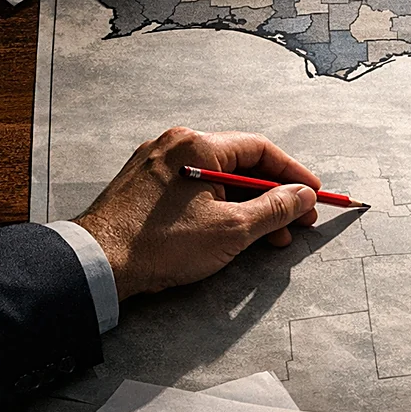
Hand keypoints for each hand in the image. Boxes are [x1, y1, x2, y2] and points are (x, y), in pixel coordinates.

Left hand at [74, 127, 320, 300]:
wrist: (97, 265)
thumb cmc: (161, 244)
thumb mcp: (232, 229)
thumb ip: (275, 208)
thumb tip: (303, 196)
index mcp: (197, 146)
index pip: (260, 150)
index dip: (293, 174)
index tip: (313, 195)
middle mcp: (175, 146)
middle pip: (240, 164)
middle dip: (273, 195)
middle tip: (297, 221)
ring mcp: (156, 165)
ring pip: (218, 180)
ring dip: (249, 206)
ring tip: (269, 237)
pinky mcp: (144, 187)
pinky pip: (195, 190)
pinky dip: (220, 208)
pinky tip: (233, 232)